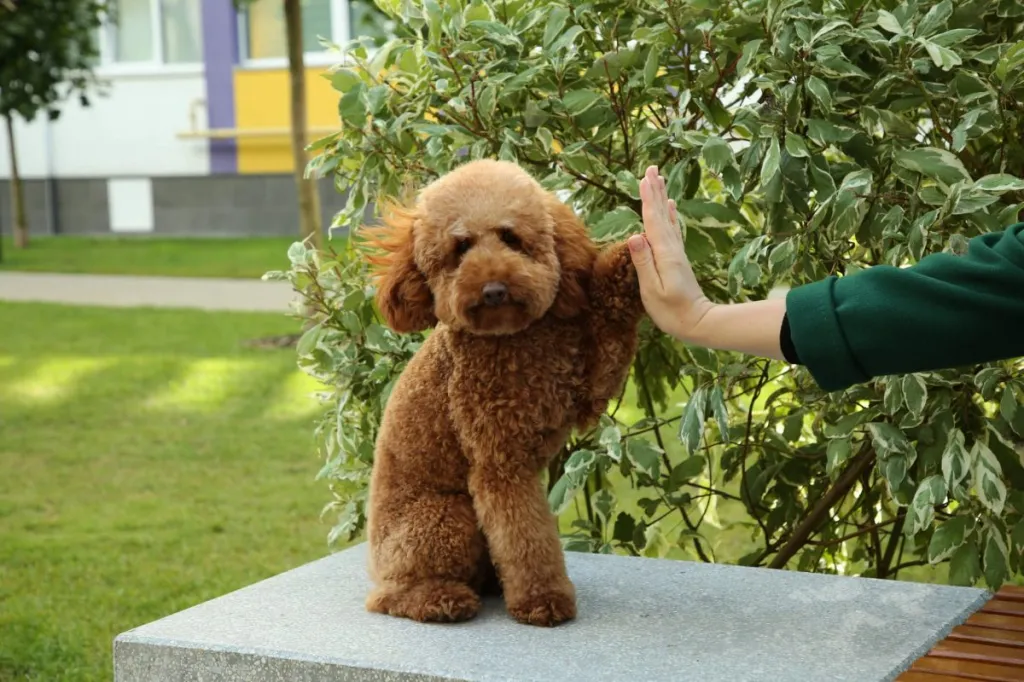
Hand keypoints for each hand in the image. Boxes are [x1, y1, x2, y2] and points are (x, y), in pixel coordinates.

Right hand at [628, 165, 714, 341]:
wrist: (698, 323)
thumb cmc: (672, 311)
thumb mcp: (652, 290)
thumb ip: (644, 262)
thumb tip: (635, 235)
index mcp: (664, 254)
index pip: (652, 221)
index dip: (648, 199)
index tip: (644, 178)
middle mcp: (672, 248)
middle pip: (662, 214)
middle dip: (656, 191)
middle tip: (652, 168)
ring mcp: (676, 253)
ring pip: (668, 219)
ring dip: (663, 198)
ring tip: (660, 180)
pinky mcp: (677, 259)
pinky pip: (673, 230)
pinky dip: (671, 215)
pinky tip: (672, 207)